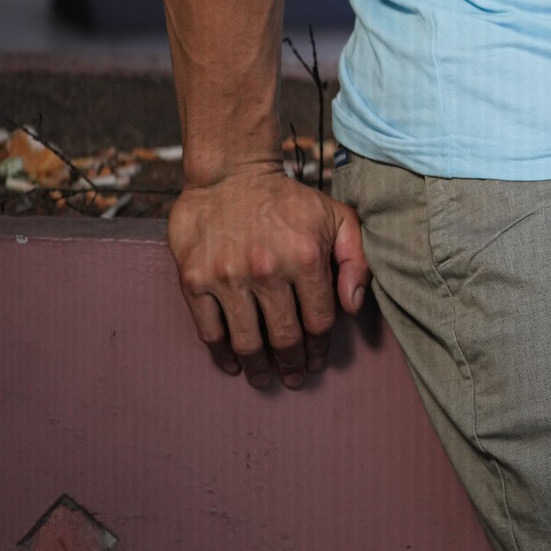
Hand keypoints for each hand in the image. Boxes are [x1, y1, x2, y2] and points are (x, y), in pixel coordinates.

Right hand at [167, 164, 370, 388]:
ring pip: (247, 342)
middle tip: (293, 378)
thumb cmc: (288, 200)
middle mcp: (267, 270)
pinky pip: (210, 331)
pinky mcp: (195, 279)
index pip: (319, 322)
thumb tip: (353, 307)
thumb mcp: (336, 217)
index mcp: (306, 257)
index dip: (320, 348)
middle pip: (284, 338)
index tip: (317, 361)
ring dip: (258, 368)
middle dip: (292, 365)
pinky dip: (222, 354)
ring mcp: (228, 277)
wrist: (230, 173)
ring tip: (264, 377)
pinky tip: (232, 362)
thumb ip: (355, 260)